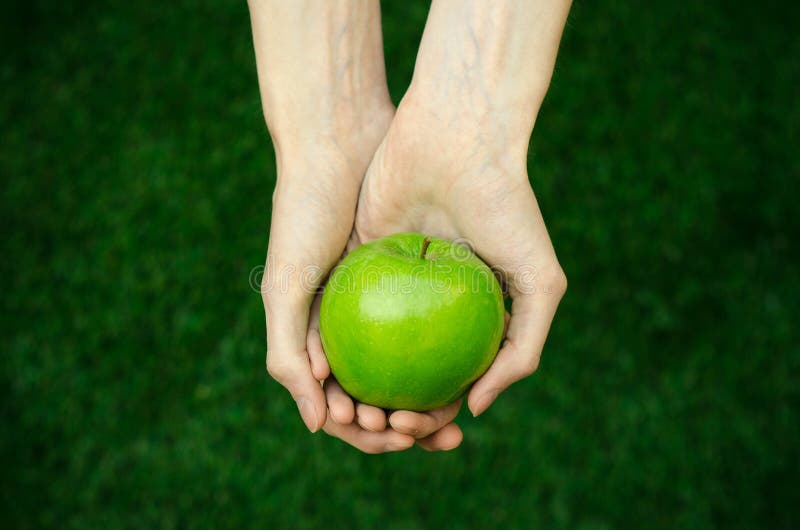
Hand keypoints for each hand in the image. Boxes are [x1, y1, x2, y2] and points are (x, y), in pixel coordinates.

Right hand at [251, 0, 463, 452]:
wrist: (339, 144)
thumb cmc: (304, 213)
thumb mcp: (285, 285)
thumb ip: (288, 355)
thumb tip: (318, 427)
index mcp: (313, 337)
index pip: (340, 406)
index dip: (367, 430)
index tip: (396, 431)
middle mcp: (347, 327)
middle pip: (382, 396)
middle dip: (406, 425)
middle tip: (437, 430)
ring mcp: (379, 304)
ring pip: (412, 368)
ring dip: (432, 398)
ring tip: (458, 408)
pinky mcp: (408, 277)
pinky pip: (433, 325)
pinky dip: (447, 349)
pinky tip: (474, 361)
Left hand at [353, 93, 566, 417]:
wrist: (457, 140)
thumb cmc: (506, 208)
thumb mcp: (540, 282)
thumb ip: (522, 350)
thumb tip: (475, 408)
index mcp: (469, 316)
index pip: (449, 382)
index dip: (438, 416)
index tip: (427, 432)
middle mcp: (430, 305)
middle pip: (403, 377)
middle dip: (393, 417)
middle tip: (385, 428)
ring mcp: (392, 285)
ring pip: (367, 354)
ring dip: (358, 393)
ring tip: (355, 412)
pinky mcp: (357, 261)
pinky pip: (340, 312)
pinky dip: (332, 345)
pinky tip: (325, 373)